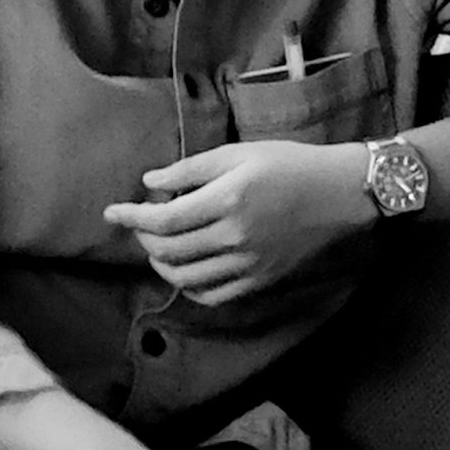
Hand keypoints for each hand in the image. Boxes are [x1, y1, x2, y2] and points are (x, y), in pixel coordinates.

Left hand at [103, 139, 371, 305]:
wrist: (338, 193)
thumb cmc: (288, 163)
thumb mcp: (238, 154)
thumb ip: (190, 170)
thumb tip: (149, 183)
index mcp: (228, 200)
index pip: (164, 220)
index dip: (131, 217)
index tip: (111, 212)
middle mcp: (235, 238)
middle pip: (169, 250)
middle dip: (143, 238)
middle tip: (137, 223)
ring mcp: (248, 265)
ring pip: (186, 279)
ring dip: (161, 264)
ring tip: (156, 246)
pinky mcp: (260, 280)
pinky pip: (213, 296)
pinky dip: (189, 287)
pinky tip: (185, 270)